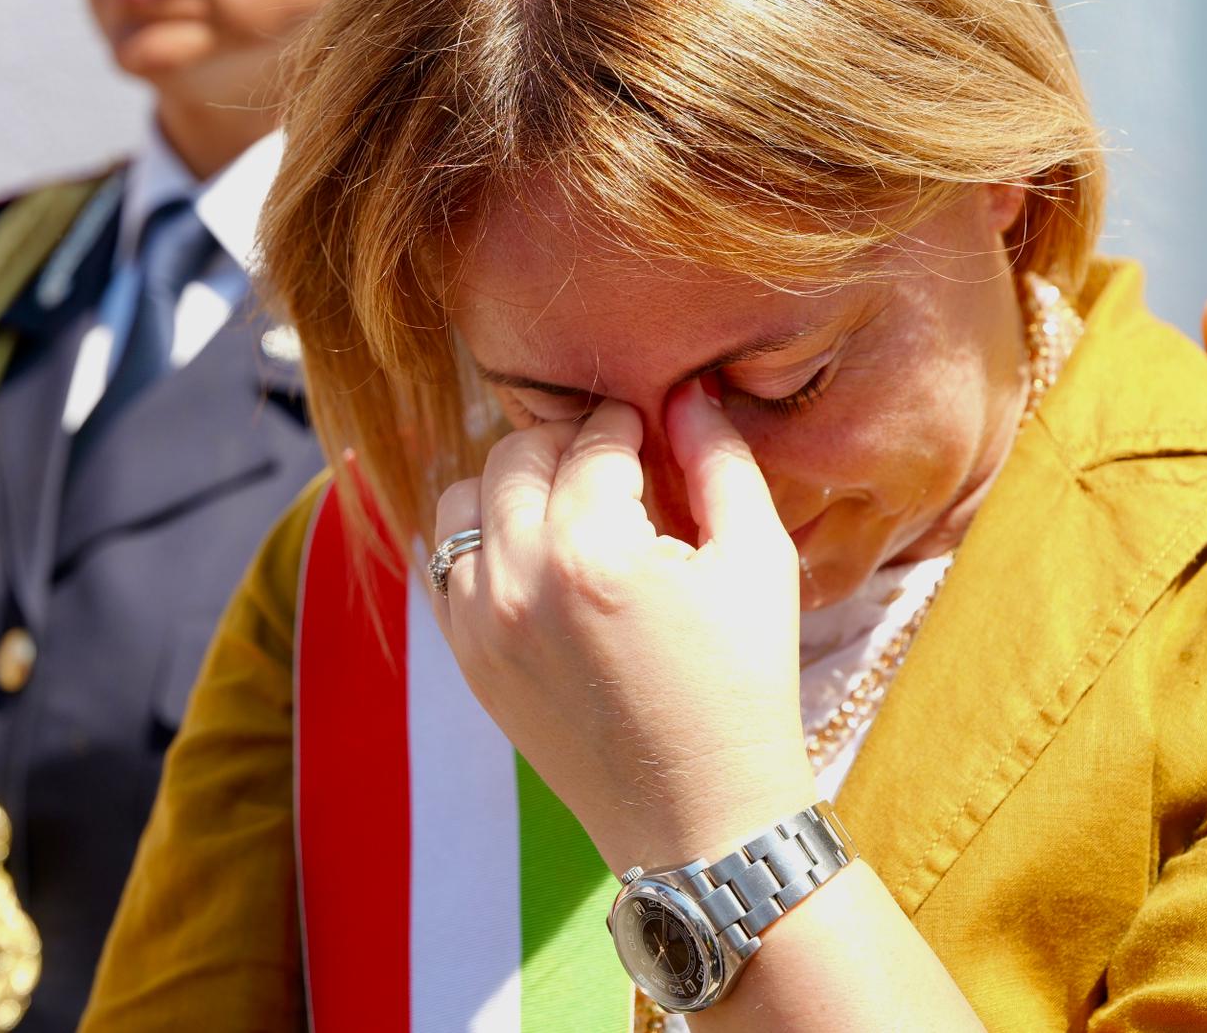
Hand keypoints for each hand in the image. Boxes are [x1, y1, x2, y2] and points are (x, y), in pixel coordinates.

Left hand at [429, 381, 817, 871]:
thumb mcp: (757, 561)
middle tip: (615, 465)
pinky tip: (540, 557)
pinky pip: (448, 564)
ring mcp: (480, 624)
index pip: (593, 440)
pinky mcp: (467, 660)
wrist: (697, 814)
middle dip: (568, 444)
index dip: (630, 424)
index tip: (652, 431)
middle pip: (519, 454)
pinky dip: (486, 543)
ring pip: (465, 501)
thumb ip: (719, 460)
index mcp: (593, 550)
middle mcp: (519, 580)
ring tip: (571, 508)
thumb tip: (686, 392)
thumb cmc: (742, 686)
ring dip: (514, 488)